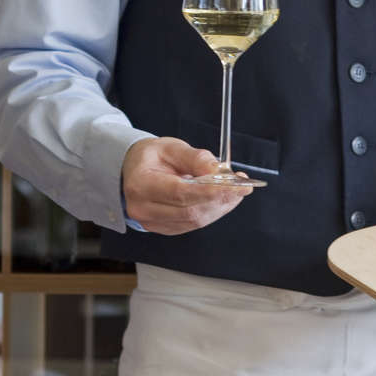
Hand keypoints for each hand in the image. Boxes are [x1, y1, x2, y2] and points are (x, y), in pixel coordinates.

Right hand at [121, 136, 251, 234]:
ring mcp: (152, 223)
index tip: (235, 185)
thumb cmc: (150, 157)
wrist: (133, 171)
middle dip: (221, 199)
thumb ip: (196, 158)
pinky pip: (192, 224)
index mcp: (141, 184)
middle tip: (242, 186)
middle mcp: (143, 208)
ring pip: (195, 221)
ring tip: (236, 191)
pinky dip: (212, 212)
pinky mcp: (163, 229)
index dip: (211, 191)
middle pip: (190, 211)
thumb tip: (218, 171)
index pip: (181, 193)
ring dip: (220, 207)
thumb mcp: (171, 147)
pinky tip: (222, 200)